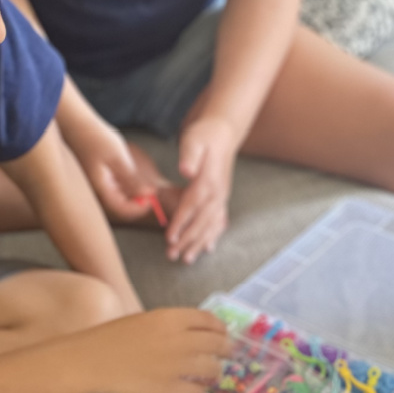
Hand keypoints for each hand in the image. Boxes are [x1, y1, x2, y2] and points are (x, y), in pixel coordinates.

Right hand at [74, 126, 172, 222]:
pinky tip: (127, 169)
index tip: (151, 199)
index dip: (139, 208)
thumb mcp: (119, 158)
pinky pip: (113, 185)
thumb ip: (132, 180)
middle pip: (119, 204)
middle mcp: (96, 189)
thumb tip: (147, 194)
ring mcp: (96, 183)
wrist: (76, 123)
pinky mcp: (97, 175)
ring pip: (117, 195)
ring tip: (140, 176)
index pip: (121, 209)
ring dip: (131, 191)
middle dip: (137, 200)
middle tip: (150, 189)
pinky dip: (124, 182)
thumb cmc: (96, 138)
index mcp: (100, 188)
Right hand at [78, 308, 232, 392]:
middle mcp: (179, 340)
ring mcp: (176, 366)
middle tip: (227, 353)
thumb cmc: (111, 337)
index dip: (220, 328)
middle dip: (226, 349)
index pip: (209, 321)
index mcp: (171, 318)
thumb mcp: (144, 321)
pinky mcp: (169, 388)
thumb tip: (194, 335)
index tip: (223, 333)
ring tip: (214, 373)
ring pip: (212, 369)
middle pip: (217, 344)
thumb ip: (171, 326)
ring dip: (216, 371)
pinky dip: (201, 390)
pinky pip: (196, 390)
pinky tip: (199, 389)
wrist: (90, 360)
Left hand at [167, 116, 237, 263]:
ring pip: (211, 226)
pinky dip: (214, 236)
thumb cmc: (204, 136)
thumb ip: (189, 155)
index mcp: (208, 181)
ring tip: (187, 259)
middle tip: (172, 256)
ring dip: (199, 244)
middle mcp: (218, 193)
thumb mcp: (193, 139)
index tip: (169, 238)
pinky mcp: (222, 197)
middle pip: (201, 221)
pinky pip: (219, 221)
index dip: (180, 223)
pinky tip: (208, 249)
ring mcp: (222, 197)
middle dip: (187, 240)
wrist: (223, 133)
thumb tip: (186, 170)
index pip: (191, 206)